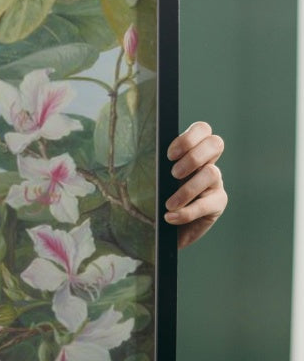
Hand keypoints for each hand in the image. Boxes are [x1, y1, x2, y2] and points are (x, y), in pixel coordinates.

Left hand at [165, 122, 226, 248]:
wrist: (162, 230)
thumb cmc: (154, 200)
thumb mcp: (153, 179)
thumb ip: (156, 167)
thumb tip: (142, 157)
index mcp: (191, 151)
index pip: (202, 129)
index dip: (189, 138)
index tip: (169, 156)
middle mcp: (207, 163)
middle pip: (215, 143)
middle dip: (193, 157)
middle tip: (173, 174)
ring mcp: (214, 183)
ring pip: (212, 173)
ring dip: (187, 189)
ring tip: (169, 204)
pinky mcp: (217, 203)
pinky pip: (208, 204)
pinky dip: (187, 212)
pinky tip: (170, 217)